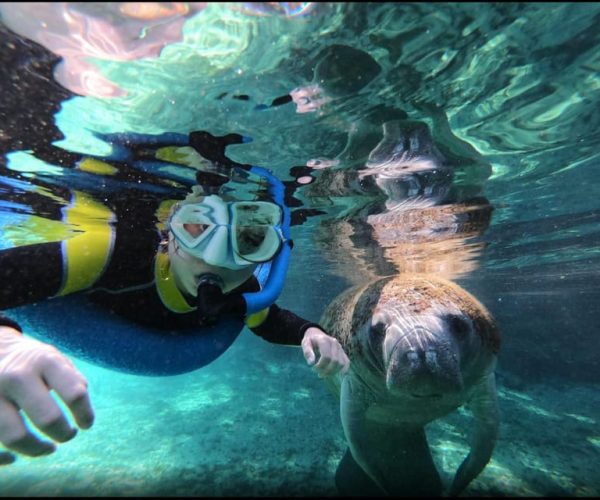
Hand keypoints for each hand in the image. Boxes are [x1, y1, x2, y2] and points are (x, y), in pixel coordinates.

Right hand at [0, 327, 93, 464]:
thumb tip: (82, 411)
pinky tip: (14, 456)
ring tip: (48, 448)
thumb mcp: (57, 361)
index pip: (74, 394)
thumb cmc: (35, 362)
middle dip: (63, 433)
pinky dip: (4, 457)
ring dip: (36, 449)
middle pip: (47, 418)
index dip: (85, 414)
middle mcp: (17, 376)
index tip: (86, 424)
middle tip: (69, 435)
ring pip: (16, 437)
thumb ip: (73, 382)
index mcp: (44, 361)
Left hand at [301, 327, 349, 377]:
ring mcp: (340, 347)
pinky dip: (342, 370)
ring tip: (325, 374)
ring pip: (342, 363)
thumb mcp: (305, 344)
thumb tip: (311, 363)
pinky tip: (334, 374)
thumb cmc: (310, 341)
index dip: (321, 366)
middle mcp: (334, 343)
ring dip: (334, 372)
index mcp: (324, 340)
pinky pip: (346, 362)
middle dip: (327, 370)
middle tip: (319, 373)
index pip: (326, 356)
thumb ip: (307, 352)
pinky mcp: (343, 352)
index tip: (314, 368)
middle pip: (335, 361)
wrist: (317, 335)